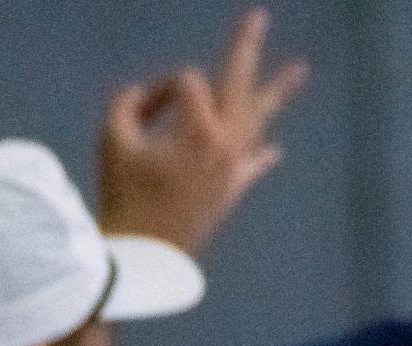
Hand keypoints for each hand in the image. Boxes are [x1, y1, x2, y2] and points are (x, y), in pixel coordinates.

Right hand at [99, 8, 307, 254]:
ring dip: (276, 93)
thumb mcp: (112, 138)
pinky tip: (276, 150)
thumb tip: (146, 98)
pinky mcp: (231, 192)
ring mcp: (234, 168)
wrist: (142, 256)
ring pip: (257, 121)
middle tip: (260, 15)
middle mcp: (227, 143)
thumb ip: (128, 102)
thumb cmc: (123, 196)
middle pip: (240, 83)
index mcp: (201, 128)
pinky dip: (263, 155)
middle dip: (246, 47)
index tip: (141, 113)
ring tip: (299, 70)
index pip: (186, 83)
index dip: (160, 91)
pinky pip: (253, 166)